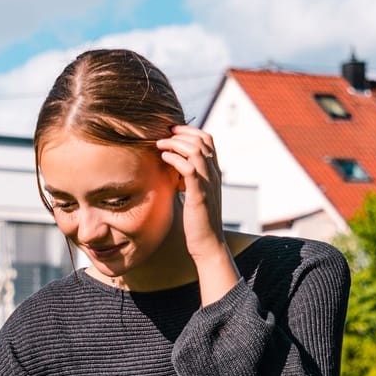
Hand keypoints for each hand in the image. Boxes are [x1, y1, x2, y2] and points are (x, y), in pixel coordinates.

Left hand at [155, 125, 225, 260]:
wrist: (207, 243)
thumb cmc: (198, 221)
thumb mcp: (194, 195)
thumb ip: (187, 180)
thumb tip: (173, 170)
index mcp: (214, 172)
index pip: (207, 140)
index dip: (190, 131)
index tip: (172, 131)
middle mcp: (214, 174)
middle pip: (202, 140)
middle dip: (181, 133)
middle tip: (163, 135)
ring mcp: (208, 183)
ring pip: (196, 150)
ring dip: (176, 143)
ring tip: (160, 145)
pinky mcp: (199, 194)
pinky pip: (189, 168)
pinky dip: (175, 159)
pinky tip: (164, 159)